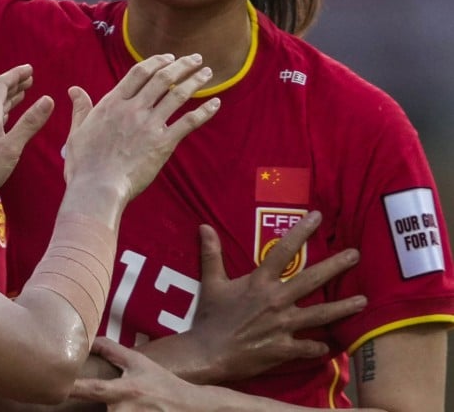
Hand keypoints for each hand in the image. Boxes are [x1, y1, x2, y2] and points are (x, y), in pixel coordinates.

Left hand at [0, 64, 53, 208]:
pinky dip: (4, 114)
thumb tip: (47, 99)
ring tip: (23, 94)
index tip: (30, 69)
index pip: (0, 85)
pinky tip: (7, 120)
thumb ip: (29, 123)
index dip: (15, 75)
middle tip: (29, 78)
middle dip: (13, 84)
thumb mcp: (11, 146)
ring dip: (9, 99)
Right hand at [62, 54, 219, 209]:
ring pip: (177, 95)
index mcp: (112, 103)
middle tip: (194, 59)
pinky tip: (215, 103)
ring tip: (206, 73)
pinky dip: (205, 111)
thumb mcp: (77, 132)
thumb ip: (80, 109)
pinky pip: (188, 122)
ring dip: (194, 81)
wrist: (98, 187)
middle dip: (181, 65)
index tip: (168, 57)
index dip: (156, 61)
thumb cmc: (84, 164)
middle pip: (162, 78)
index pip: (139, 72)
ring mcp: (150, 125)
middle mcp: (133, 109)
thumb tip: (74, 90)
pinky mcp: (163, 143)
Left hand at [73, 338, 217, 410]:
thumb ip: (113, 351)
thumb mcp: (139, 363)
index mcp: (124, 391)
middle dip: (102, 404)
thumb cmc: (163, 383)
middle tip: (123, 394)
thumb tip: (89, 337)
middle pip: (97, 410)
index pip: (92, 389)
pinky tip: (136, 408)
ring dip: (112, 409)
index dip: (72, 388)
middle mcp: (125, 411)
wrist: (192, 407)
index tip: (54, 385)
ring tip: (134, 402)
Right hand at [182, 211, 365, 382]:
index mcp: (260, 282)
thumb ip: (211, 254)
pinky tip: (328, 346)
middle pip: (312, 280)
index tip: (317, 216)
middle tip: (356, 255)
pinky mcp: (285, 348)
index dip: (301, 232)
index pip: (284, 251)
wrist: (208, 353)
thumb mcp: (211, 283)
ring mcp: (284, 326)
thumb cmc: (210, 317)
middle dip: (335, 266)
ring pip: (320, 314)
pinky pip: (308, 348)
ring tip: (363, 301)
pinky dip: (319, 348)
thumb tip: (204, 226)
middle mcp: (277, 301)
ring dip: (343, 308)